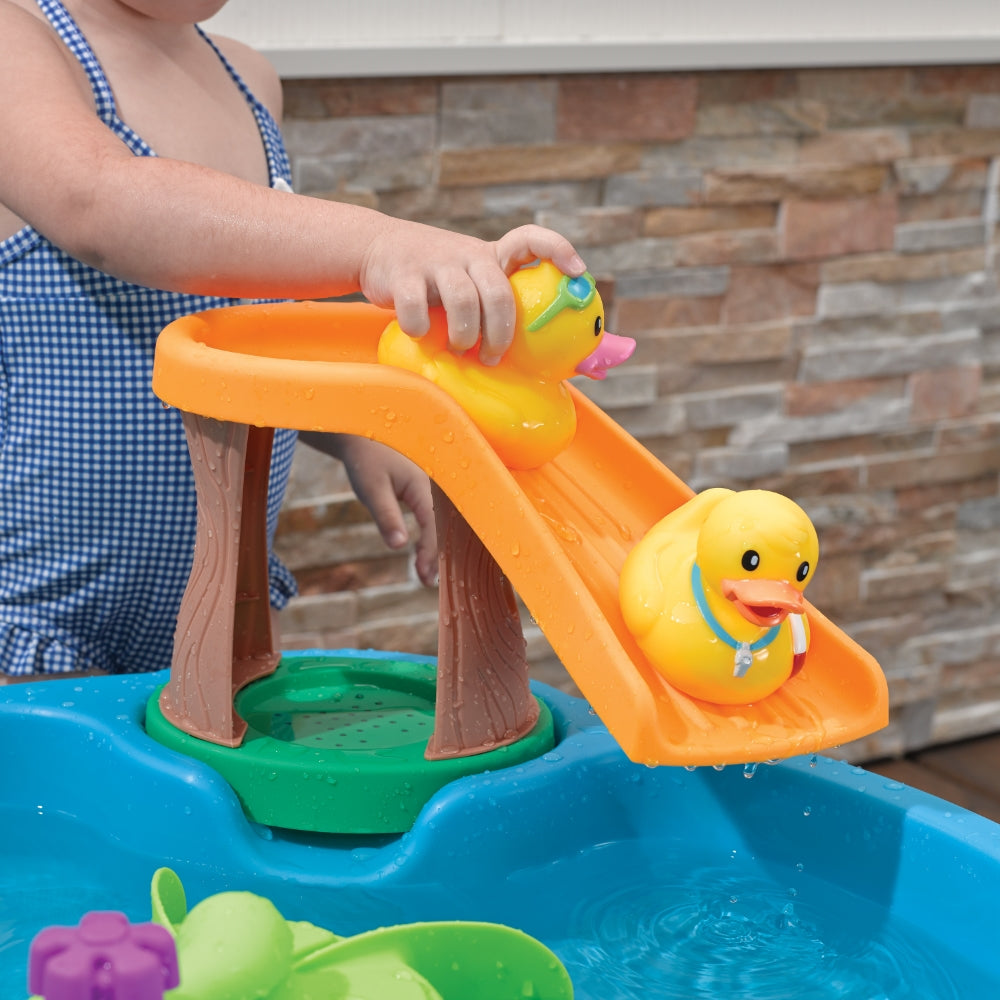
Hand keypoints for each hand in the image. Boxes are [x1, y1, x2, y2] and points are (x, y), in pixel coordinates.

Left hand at [301, 433, 437, 586]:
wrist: (357, 432)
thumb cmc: (365, 458)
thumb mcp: (371, 489)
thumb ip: (386, 516)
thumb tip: (399, 546)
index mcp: (421, 486)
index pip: (431, 526)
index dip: (429, 552)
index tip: (422, 576)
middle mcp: (429, 487)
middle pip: (439, 526)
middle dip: (434, 554)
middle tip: (425, 582)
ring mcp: (424, 487)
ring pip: (435, 521)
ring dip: (432, 546)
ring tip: (425, 573)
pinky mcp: (416, 488)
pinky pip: (428, 515)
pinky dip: (427, 534)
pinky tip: (420, 548)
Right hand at [359, 222, 586, 364]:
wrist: (379, 250)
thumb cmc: (439, 280)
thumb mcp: (472, 279)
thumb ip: (500, 304)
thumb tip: (559, 360)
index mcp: (491, 256)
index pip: (529, 238)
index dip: (557, 249)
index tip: (579, 271)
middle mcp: (468, 254)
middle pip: (498, 292)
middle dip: (501, 333)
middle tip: (494, 358)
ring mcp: (435, 261)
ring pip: (462, 300)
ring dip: (465, 336)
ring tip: (460, 350)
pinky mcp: (404, 274)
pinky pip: (417, 308)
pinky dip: (420, 329)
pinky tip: (421, 334)